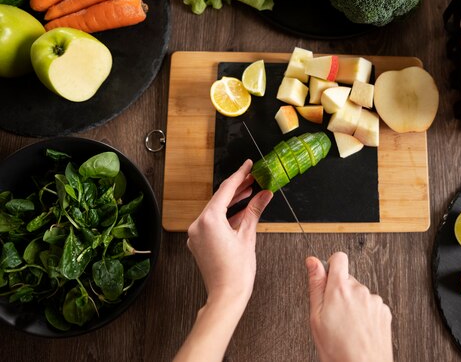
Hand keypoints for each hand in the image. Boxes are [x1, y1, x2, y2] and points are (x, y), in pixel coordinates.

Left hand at [187, 159, 272, 303]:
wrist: (226, 295)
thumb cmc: (236, 272)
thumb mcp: (248, 236)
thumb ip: (255, 210)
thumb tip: (264, 195)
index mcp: (209, 220)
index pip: (225, 190)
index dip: (239, 175)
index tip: (248, 165)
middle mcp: (198, 225)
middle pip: (219, 199)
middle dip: (237, 188)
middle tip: (252, 178)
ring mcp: (196, 234)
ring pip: (215, 210)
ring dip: (232, 201)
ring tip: (249, 192)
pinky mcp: (198, 242)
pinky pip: (212, 222)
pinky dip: (226, 215)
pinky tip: (240, 212)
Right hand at [306, 252, 393, 361]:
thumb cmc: (338, 350)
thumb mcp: (317, 317)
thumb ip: (316, 285)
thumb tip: (312, 262)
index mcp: (340, 289)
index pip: (338, 258)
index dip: (331, 266)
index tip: (327, 278)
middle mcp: (360, 290)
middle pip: (348, 280)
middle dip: (340, 292)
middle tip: (334, 315)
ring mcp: (374, 301)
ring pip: (360, 294)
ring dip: (353, 304)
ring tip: (347, 326)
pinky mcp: (384, 311)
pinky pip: (371, 305)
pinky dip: (365, 314)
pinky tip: (358, 329)